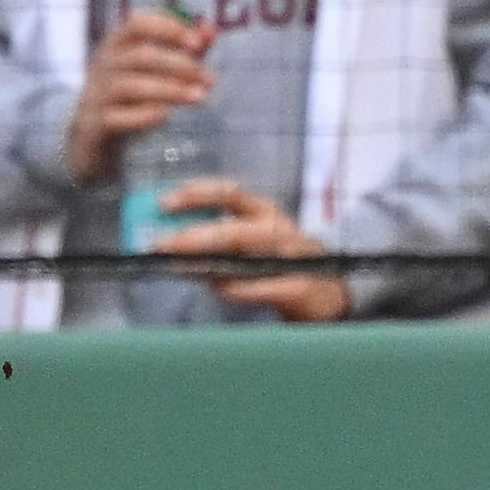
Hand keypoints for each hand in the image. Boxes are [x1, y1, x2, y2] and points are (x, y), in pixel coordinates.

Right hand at [58, 3, 216, 185]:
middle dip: (180, 64)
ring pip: (132, 86)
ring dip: (170, 90)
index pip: (138, 23)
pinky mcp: (95, 124)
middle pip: (142, 56)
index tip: (198, 43)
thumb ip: (183, 51)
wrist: (89, 135)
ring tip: (199, 97)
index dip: (168, 28)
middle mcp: (103, 65)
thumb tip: (211, 29)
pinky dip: (143, 116)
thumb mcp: (152, 70)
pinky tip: (165, 116)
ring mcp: (96, 94)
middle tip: (210, 79)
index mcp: (115, 44)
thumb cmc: (129, 96)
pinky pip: (118, 118)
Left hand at [136, 177, 355, 321]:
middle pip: (234, 229)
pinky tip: (219, 290)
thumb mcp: (251, 243)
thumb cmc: (279, 263)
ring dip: (212, 261)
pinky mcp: (301, 288)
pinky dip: (240, 289)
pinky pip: (266, 287)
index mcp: (264, 212)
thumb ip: (217, 239)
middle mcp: (280, 229)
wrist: (328, 296)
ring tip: (182, 267)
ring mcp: (293, 258)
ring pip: (252, 255)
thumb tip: (170, 238)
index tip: (164, 202)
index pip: (229, 193)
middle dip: (194, 236)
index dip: (197, 194)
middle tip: (162, 244)